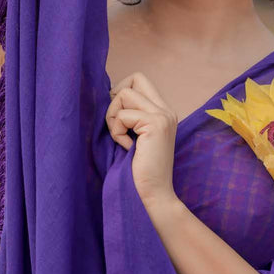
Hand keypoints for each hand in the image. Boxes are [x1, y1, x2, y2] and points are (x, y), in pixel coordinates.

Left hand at [106, 72, 178, 208]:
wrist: (152, 195)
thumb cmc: (137, 172)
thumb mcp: (133, 137)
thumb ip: (129, 116)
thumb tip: (106, 95)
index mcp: (163, 112)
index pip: (139, 80)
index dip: (121, 93)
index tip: (117, 119)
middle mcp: (166, 110)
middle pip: (135, 78)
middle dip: (115, 98)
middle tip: (116, 123)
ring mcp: (163, 116)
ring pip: (124, 94)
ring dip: (113, 117)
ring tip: (121, 139)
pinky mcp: (155, 124)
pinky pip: (123, 115)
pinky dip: (117, 132)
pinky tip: (127, 148)